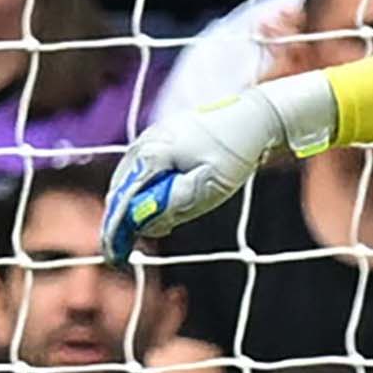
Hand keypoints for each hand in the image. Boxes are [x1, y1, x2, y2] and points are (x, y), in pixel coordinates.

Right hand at [103, 84, 304, 260]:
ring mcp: (152, 136)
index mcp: (152, 152)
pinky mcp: (163, 137)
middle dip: (122, 220)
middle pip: (121, 189)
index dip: (114, 230)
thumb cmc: (236, 151)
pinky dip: (145, 190)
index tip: (115, 256)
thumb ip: (174, 205)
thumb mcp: (210, 186)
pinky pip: (144, 170)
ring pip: (131, 180)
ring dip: (134, 205)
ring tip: (151, 227)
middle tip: (128, 248)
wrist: (257, 115)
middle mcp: (145, 141)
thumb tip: (143, 223)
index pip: (122, 198)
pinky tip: (161, 204)